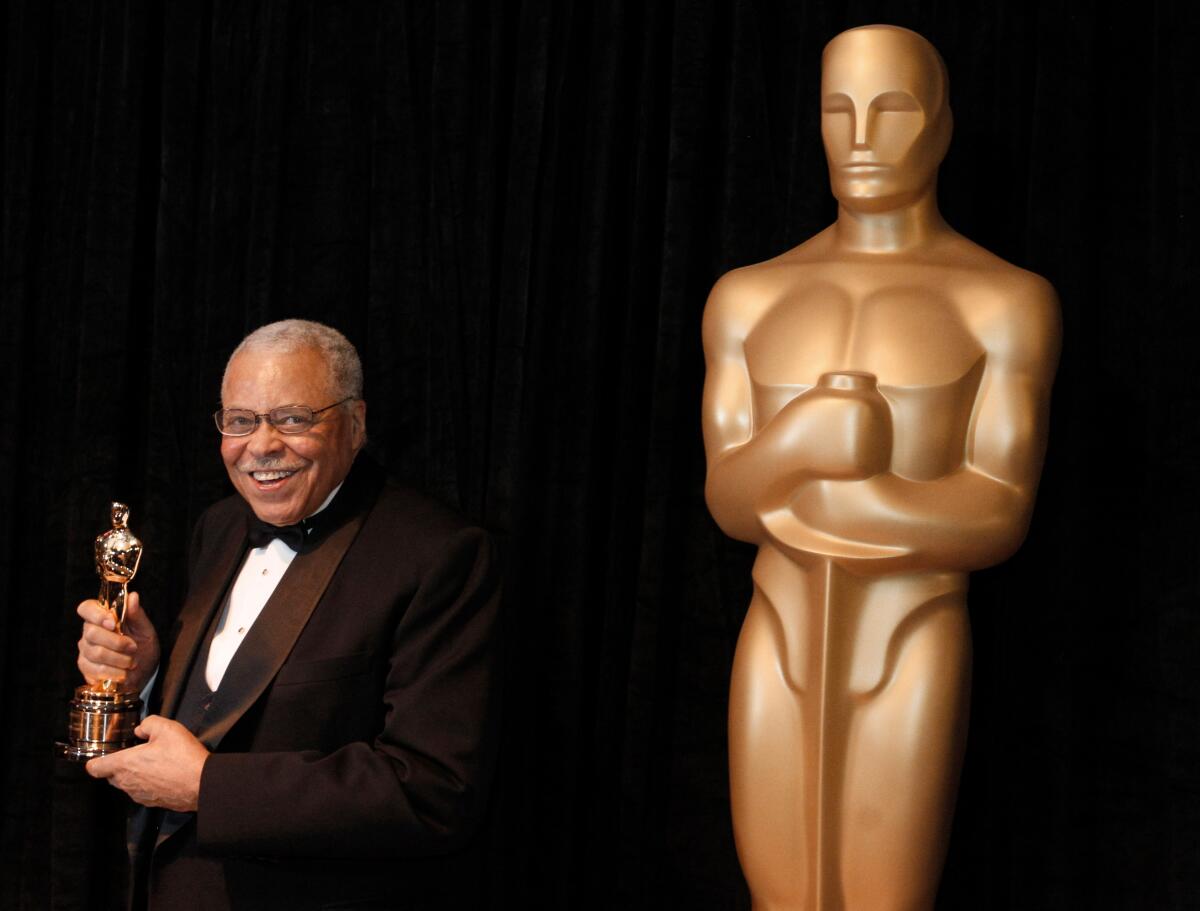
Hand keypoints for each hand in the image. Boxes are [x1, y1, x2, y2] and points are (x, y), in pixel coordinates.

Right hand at [76, 591, 159, 692]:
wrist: (143, 671)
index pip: (86, 608)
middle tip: (134, 648)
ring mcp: (85, 650)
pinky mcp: (85, 668)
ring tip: (132, 662)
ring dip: (119, 659)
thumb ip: (136, 614)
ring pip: (95, 653)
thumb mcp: (145, 629)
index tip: (113, 623)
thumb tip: (133, 596)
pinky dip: (113, 672)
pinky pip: (95, 670)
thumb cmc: (143, 646)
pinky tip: (124, 673)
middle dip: (117, 642)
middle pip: (91, 633)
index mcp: (102, 617)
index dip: (97, 615)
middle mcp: (89, 632)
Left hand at [86, 715, 208, 811]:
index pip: (95, 768)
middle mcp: (127, 783)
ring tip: (153, 762)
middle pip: (111, 776)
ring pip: (127, 784)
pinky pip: (142, 791)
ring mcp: (139, 795)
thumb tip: (141, 729)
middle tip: (135, 753)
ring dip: (134, 774)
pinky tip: (164, 774)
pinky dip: (148, 783)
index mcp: (125, 764)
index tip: (101, 755)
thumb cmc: (183, 757)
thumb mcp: (167, 728)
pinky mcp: (152, 802)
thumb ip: (148, 723)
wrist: (201, 784)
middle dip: (118, 765)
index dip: (95, 761)